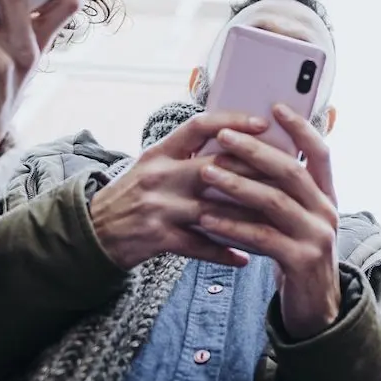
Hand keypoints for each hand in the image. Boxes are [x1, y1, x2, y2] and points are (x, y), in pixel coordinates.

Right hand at [88, 111, 272, 268]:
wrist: (93, 232)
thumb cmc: (131, 196)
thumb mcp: (152, 165)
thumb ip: (186, 154)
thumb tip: (233, 141)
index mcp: (160, 152)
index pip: (199, 125)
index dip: (233, 122)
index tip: (263, 124)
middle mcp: (160, 175)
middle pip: (216, 167)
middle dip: (255, 171)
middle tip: (287, 175)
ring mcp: (160, 207)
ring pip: (215, 209)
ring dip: (249, 217)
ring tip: (277, 220)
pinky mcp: (158, 237)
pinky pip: (200, 245)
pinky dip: (225, 252)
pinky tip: (246, 258)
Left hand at [194, 104, 342, 339]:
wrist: (314, 308)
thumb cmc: (295, 254)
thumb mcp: (295, 219)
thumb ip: (281, 191)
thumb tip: (246, 152)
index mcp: (326, 196)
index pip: (320, 152)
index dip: (300, 127)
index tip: (275, 106)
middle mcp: (327, 212)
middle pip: (292, 171)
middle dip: (255, 150)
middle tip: (222, 136)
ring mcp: (317, 237)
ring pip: (275, 201)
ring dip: (238, 184)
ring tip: (207, 172)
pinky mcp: (301, 261)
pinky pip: (262, 237)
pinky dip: (232, 225)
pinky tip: (208, 218)